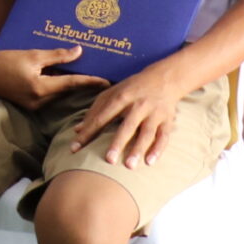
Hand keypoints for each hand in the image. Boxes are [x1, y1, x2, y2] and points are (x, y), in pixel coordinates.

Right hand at [0, 44, 106, 112]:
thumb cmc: (6, 60)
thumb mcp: (33, 54)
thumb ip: (57, 55)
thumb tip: (79, 52)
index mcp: (40, 87)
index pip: (72, 84)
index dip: (91, 82)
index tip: (107, 81)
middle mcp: (39, 100)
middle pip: (67, 91)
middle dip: (82, 84)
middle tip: (101, 76)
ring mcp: (34, 106)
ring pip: (58, 94)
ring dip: (69, 85)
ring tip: (84, 76)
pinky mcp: (29, 106)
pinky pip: (49, 96)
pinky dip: (57, 88)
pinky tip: (62, 79)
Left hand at [69, 62, 191, 167]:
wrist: (164, 78)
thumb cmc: (132, 88)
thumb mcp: (112, 93)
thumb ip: (94, 111)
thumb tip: (77, 130)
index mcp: (121, 97)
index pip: (102, 117)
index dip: (88, 133)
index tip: (75, 149)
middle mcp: (138, 105)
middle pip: (127, 126)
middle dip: (118, 143)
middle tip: (109, 160)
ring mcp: (154, 112)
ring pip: (147, 133)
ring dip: (138, 149)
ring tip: (129, 166)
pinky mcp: (167, 120)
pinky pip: (163, 136)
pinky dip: (158, 149)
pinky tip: (149, 162)